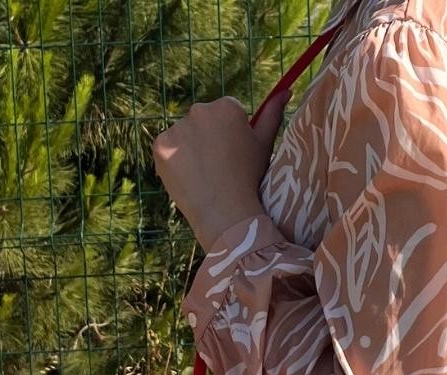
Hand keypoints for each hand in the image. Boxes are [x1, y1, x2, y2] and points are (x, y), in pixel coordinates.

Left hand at [152, 90, 290, 250]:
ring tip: (205, 176)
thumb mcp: (265, 145)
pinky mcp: (161, 146)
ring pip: (184, 136)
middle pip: (203, 121)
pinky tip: (190, 178)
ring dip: (191, 150)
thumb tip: (286, 90)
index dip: (231, 136)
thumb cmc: (250, 179)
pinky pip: (167, 150)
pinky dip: (175, 162)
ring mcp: (177, 128)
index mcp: (227, 106)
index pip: (225, 113)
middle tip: (220, 169)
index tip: (235, 156)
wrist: (226, 213)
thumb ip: (273, 114)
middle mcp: (199, 110)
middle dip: (209, 139)